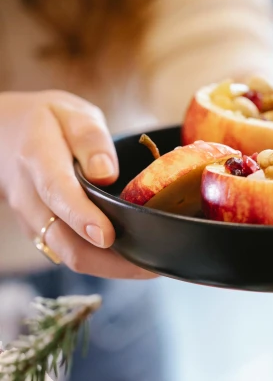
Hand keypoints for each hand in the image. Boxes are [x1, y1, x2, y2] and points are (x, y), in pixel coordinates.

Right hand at [0, 90, 153, 277]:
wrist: (5, 136)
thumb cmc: (47, 122)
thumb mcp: (72, 114)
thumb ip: (91, 140)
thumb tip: (106, 173)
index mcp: (37, 158)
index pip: (57, 192)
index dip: (82, 218)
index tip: (106, 235)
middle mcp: (29, 197)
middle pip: (65, 241)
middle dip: (109, 260)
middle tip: (150, 265)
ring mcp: (32, 220)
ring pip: (70, 255)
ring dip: (109, 266)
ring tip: (148, 266)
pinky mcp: (42, 234)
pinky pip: (71, 254)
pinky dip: (101, 262)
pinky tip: (130, 258)